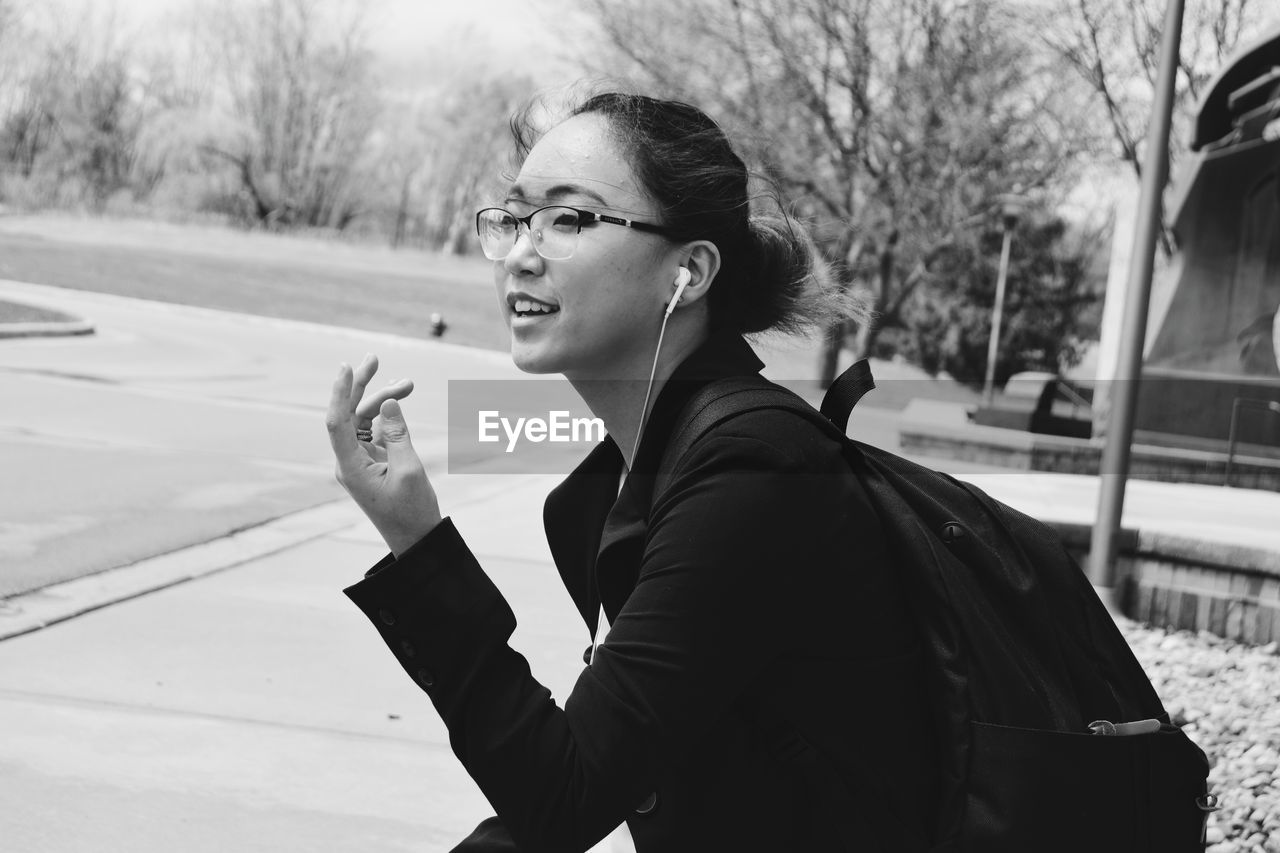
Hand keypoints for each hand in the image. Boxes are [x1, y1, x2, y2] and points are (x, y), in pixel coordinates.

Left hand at [326, 353, 441, 556]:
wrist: (416, 539)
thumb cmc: (412, 511)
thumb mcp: (410, 469)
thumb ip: (398, 433)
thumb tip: (388, 403)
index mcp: (350, 466)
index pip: (337, 422)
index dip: (340, 392)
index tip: (347, 367)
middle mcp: (349, 461)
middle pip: (349, 414)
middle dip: (363, 386)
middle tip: (374, 358)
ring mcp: (360, 461)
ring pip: (365, 420)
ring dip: (383, 400)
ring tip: (409, 383)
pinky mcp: (372, 462)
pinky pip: (375, 431)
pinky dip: (387, 415)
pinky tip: (400, 400)